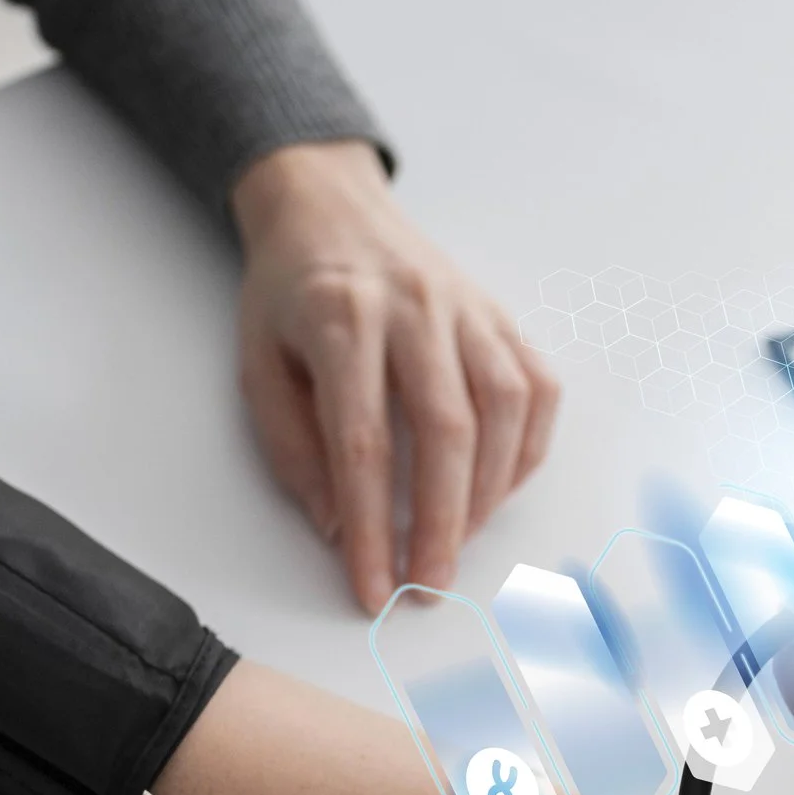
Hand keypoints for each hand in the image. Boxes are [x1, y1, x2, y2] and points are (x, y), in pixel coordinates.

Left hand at [230, 140, 561, 609]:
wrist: (329, 207)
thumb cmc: (288, 293)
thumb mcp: (257, 365)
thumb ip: (294, 449)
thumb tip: (339, 528)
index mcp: (339, 319)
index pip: (361, 443)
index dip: (369, 527)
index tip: (372, 587)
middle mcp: (414, 309)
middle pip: (445, 431)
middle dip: (440, 523)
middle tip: (429, 585)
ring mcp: (467, 309)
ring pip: (502, 410)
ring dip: (487, 492)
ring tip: (458, 541)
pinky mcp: (500, 316)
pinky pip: (536, 389)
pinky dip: (525, 450)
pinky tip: (497, 488)